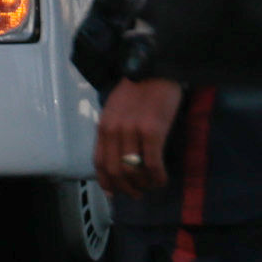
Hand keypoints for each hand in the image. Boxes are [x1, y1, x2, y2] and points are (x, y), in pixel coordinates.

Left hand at [96, 78, 185, 197]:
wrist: (155, 67)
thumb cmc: (138, 88)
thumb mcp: (116, 109)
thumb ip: (113, 132)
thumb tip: (117, 160)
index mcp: (103, 126)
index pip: (99, 163)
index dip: (107, 183)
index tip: (117, 193)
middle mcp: (114, 130)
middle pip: (115, 171)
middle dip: (127, 188)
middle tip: (138, 194)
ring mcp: (132, 131)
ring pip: (133, 171)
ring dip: (144, 185)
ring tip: (152, 185)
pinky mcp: (152, 130)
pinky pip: (152, 163)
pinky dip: (157, 177)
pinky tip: (162, 179)